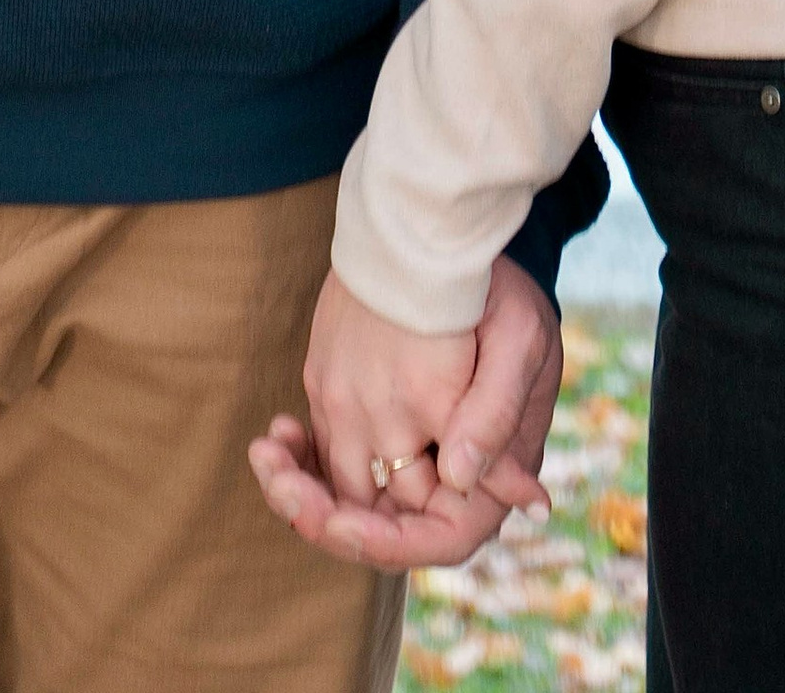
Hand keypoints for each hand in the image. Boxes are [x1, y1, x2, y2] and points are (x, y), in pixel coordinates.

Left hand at [249, 260, 560, 571]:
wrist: (461, 243)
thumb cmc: (499, 291)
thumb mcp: (518, 338)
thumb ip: (495, 412)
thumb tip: (461, 477)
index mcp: (493, 467)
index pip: (443, 537)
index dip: (391, 541)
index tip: (341, 522)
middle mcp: (447, 471)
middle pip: (383, 527)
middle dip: (325, 518)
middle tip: (279, 483)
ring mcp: (406, 447)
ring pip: (348, 498)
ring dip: (302, 490)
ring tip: (266, 455)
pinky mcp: (370, 419)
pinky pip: (331, 461)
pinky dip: (301, 459)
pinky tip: (277, 434)